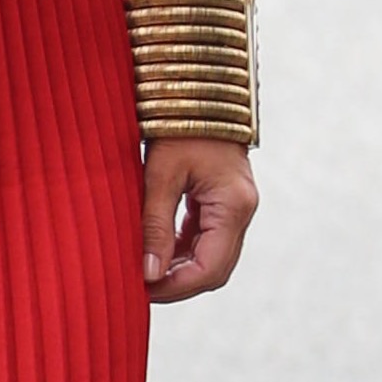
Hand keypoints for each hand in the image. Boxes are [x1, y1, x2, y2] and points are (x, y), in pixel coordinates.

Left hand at [142, 137, 256, 301]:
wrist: (198, 91)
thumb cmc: (178, 126)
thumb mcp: (160, 174)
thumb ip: (155, 224)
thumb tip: (148, 273)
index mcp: (232, 206)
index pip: (209, 268)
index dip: (176, 286)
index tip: (141, 291)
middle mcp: (242, 211)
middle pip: (215, 269)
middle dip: (178, 284)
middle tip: (138, 290)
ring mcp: (236, 207)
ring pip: (212, 257)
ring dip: (180, 270)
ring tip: (142, 274)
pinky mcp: (225, 202)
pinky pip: (207, 238)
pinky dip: (183, 252)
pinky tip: (156, 253)